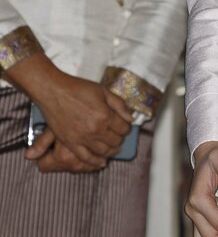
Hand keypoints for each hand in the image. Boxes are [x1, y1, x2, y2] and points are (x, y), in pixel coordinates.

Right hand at [9, 56, 131, 164]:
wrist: (54, 91)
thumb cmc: (79, 88)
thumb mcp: (104, 91)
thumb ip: (120, 105)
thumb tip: (130, 118)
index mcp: (105, 116)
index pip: (124, 129)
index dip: (127, 128)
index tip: (125, 126)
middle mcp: (95, 130)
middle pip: (115, 141)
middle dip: (120, 139)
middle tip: (119, 136)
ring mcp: (82, 138)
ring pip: (103, 151)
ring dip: (111, 151)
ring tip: (113, 148)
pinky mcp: (70, 143)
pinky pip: (84, 157)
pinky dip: (95, 162)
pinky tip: (100, 162)